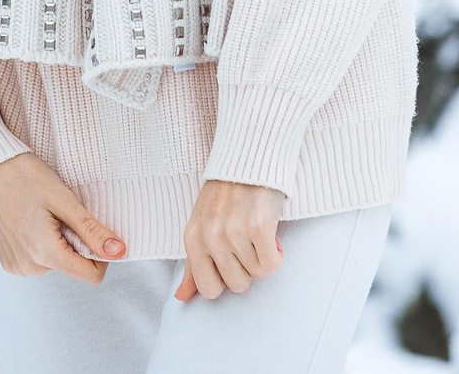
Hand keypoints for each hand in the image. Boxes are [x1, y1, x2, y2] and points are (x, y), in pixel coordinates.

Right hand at [0, 152, 127, 283]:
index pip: (91, 275)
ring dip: (58, 242)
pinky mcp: (10, 262)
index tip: (90, 227)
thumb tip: (120, 252)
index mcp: (44, 253)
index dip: (100, 253)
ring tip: (42, 215)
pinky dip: (43, 244)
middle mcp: (29, 268)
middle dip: (74, 242)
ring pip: (57, 263)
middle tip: (57, 213)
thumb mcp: (64, 200)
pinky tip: (30, 222)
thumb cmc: (27, 177)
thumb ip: (92, 230)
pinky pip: (39, 261)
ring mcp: (17, 267)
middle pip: (73, 267)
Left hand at [174, 178, 284, 300]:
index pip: (210, 290)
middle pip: (237, 286)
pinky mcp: (259, 228)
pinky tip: (270, 234)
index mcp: (192, 240)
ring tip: (256, 232)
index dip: (226, 279)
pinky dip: (277, 253)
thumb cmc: (224, 196)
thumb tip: (181, 298)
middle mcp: (210, 238)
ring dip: (262, 256)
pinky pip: (272, 265)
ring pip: (257, 275)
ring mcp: (234, 233)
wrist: (249, 160)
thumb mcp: (201, 227)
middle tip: (246, 241)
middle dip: (247, 268)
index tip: (231, 258)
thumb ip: (193, 266)